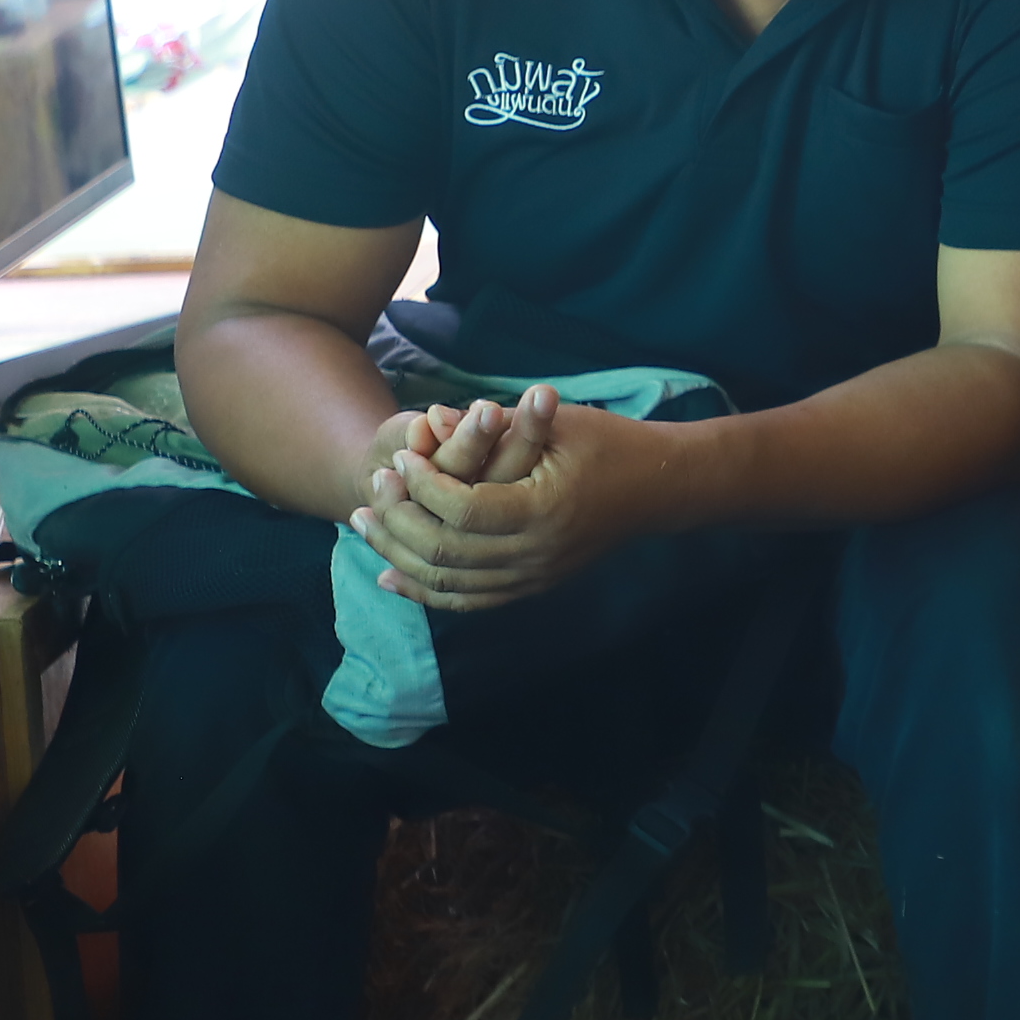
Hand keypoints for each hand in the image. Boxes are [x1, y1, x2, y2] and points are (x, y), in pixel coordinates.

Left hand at [354, 390, 656, 612]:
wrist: (657, 489)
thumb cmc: (610, 444)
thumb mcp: (559, 422)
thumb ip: (496, 425)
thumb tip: (431, 418)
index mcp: (543, 511)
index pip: (461, 510)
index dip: (422, 484)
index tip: (402, 457)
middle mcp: (536, 554)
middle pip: (444, 552)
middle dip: (398, 519)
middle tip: (374, 485)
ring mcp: (533, 577)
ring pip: (446, 582)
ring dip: (397, 555)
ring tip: (363, 523)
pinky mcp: (530, 586)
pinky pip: (467, 600)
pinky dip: (424, 591)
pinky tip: (390, 574)